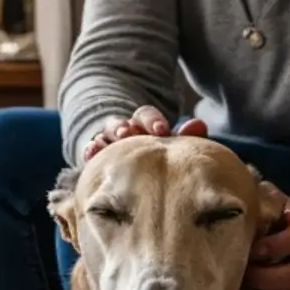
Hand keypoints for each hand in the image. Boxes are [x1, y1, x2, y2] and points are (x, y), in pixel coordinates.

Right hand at [82, 105, 207, 161]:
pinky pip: (90, 150)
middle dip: (125, 127)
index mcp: (144, 125)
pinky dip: (90, 149)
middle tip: (129, 133)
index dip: (153, 121)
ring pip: (104, 133)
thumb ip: (186, 136)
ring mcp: (106, 143)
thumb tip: (199, 124)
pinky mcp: (94, 158)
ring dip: (108, 136)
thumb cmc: (159, 159)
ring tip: (109, 142)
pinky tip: (91, 153)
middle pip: (121, 122)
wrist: (134, 174)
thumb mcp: (171, 147)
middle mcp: (123, 131)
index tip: (162, 131)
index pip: (146, 115)